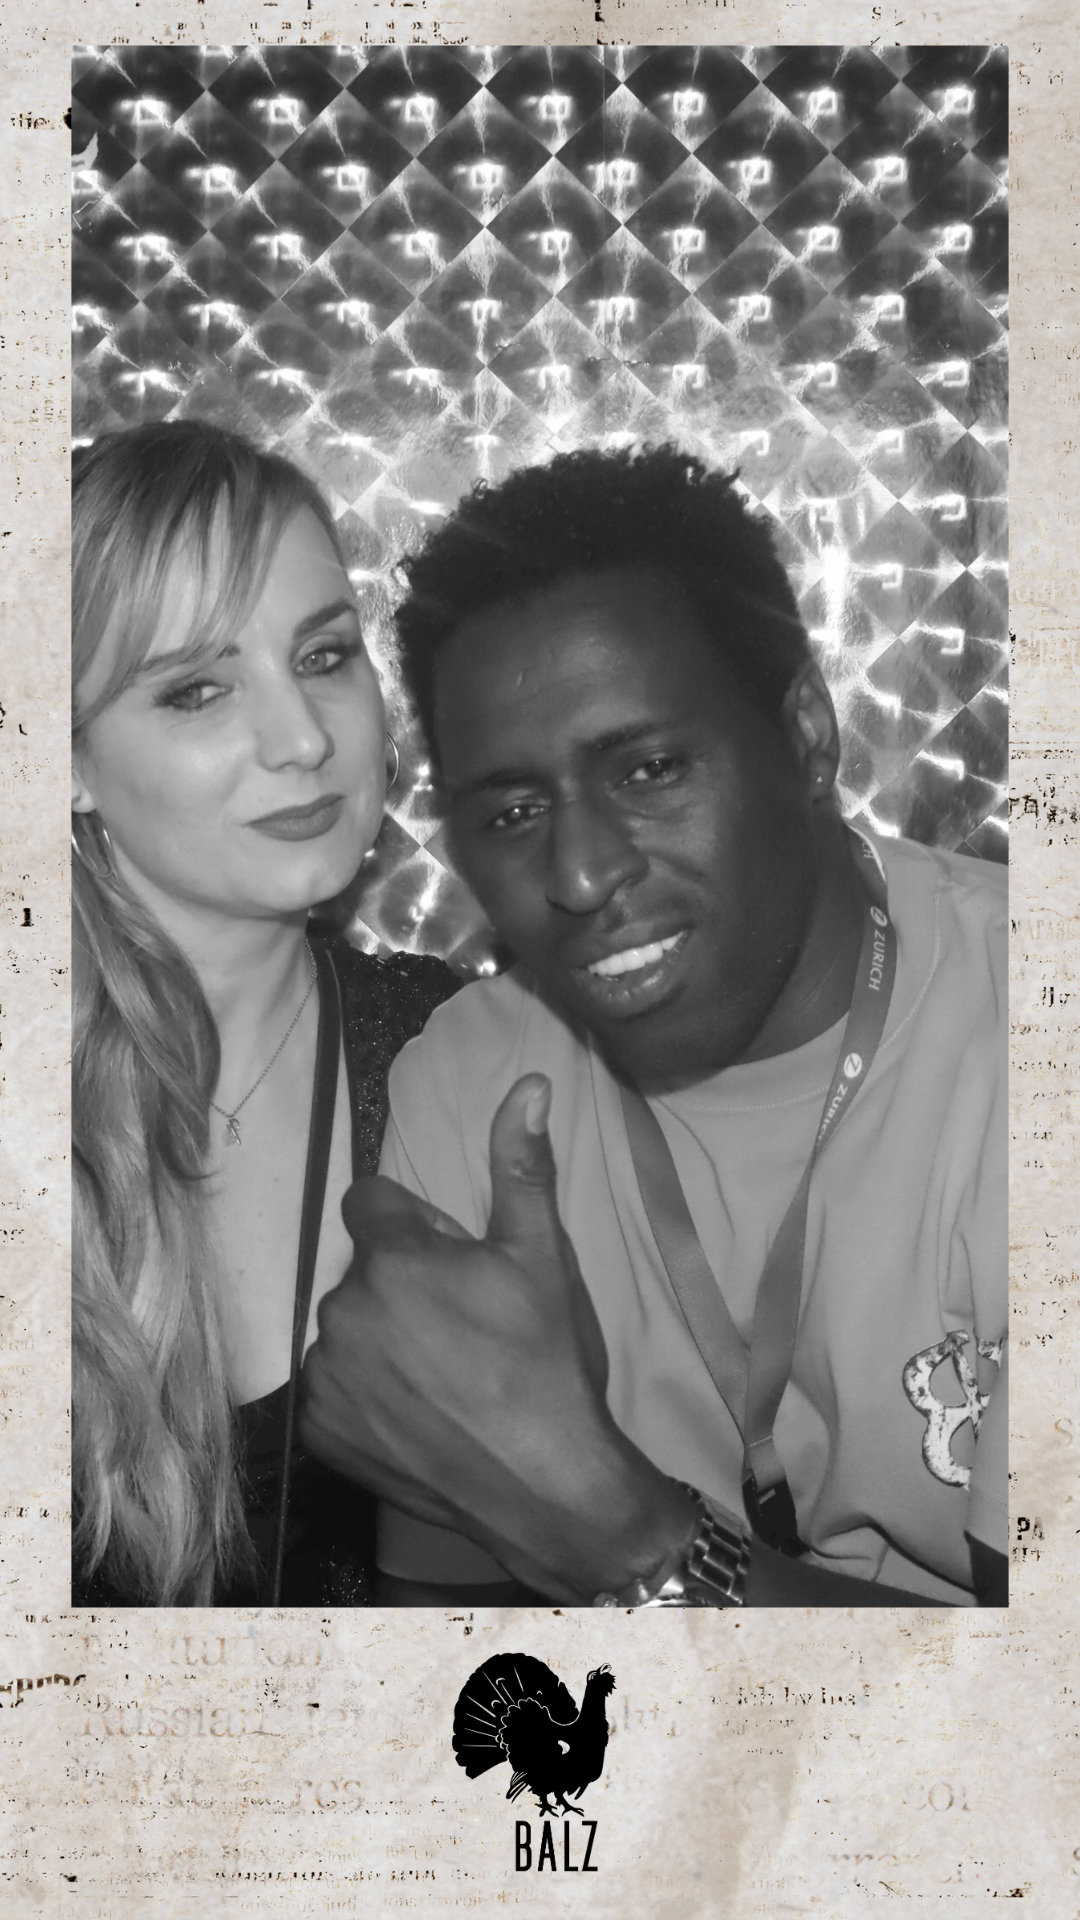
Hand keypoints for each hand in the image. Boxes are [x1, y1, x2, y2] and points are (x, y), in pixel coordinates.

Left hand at [298, 1074, 692, 1600]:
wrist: (548, 1487)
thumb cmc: (547, 1364)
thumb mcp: (543, 1258)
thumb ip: (521, 1166)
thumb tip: (526, 1084)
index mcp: (393, 1259)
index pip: (371, 1203)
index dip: (415, 1224)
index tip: (453, 1260)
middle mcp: (343, 1311)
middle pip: (362, 1272)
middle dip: (400, 1284)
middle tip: (461, 1325)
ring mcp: (326, 1377)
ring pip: (346, 1329)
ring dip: (379, 1338)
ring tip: (442, 1375)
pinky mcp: (320, 1432)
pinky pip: (332, 1389)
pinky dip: (363, 1394)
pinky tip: (415, 1411)